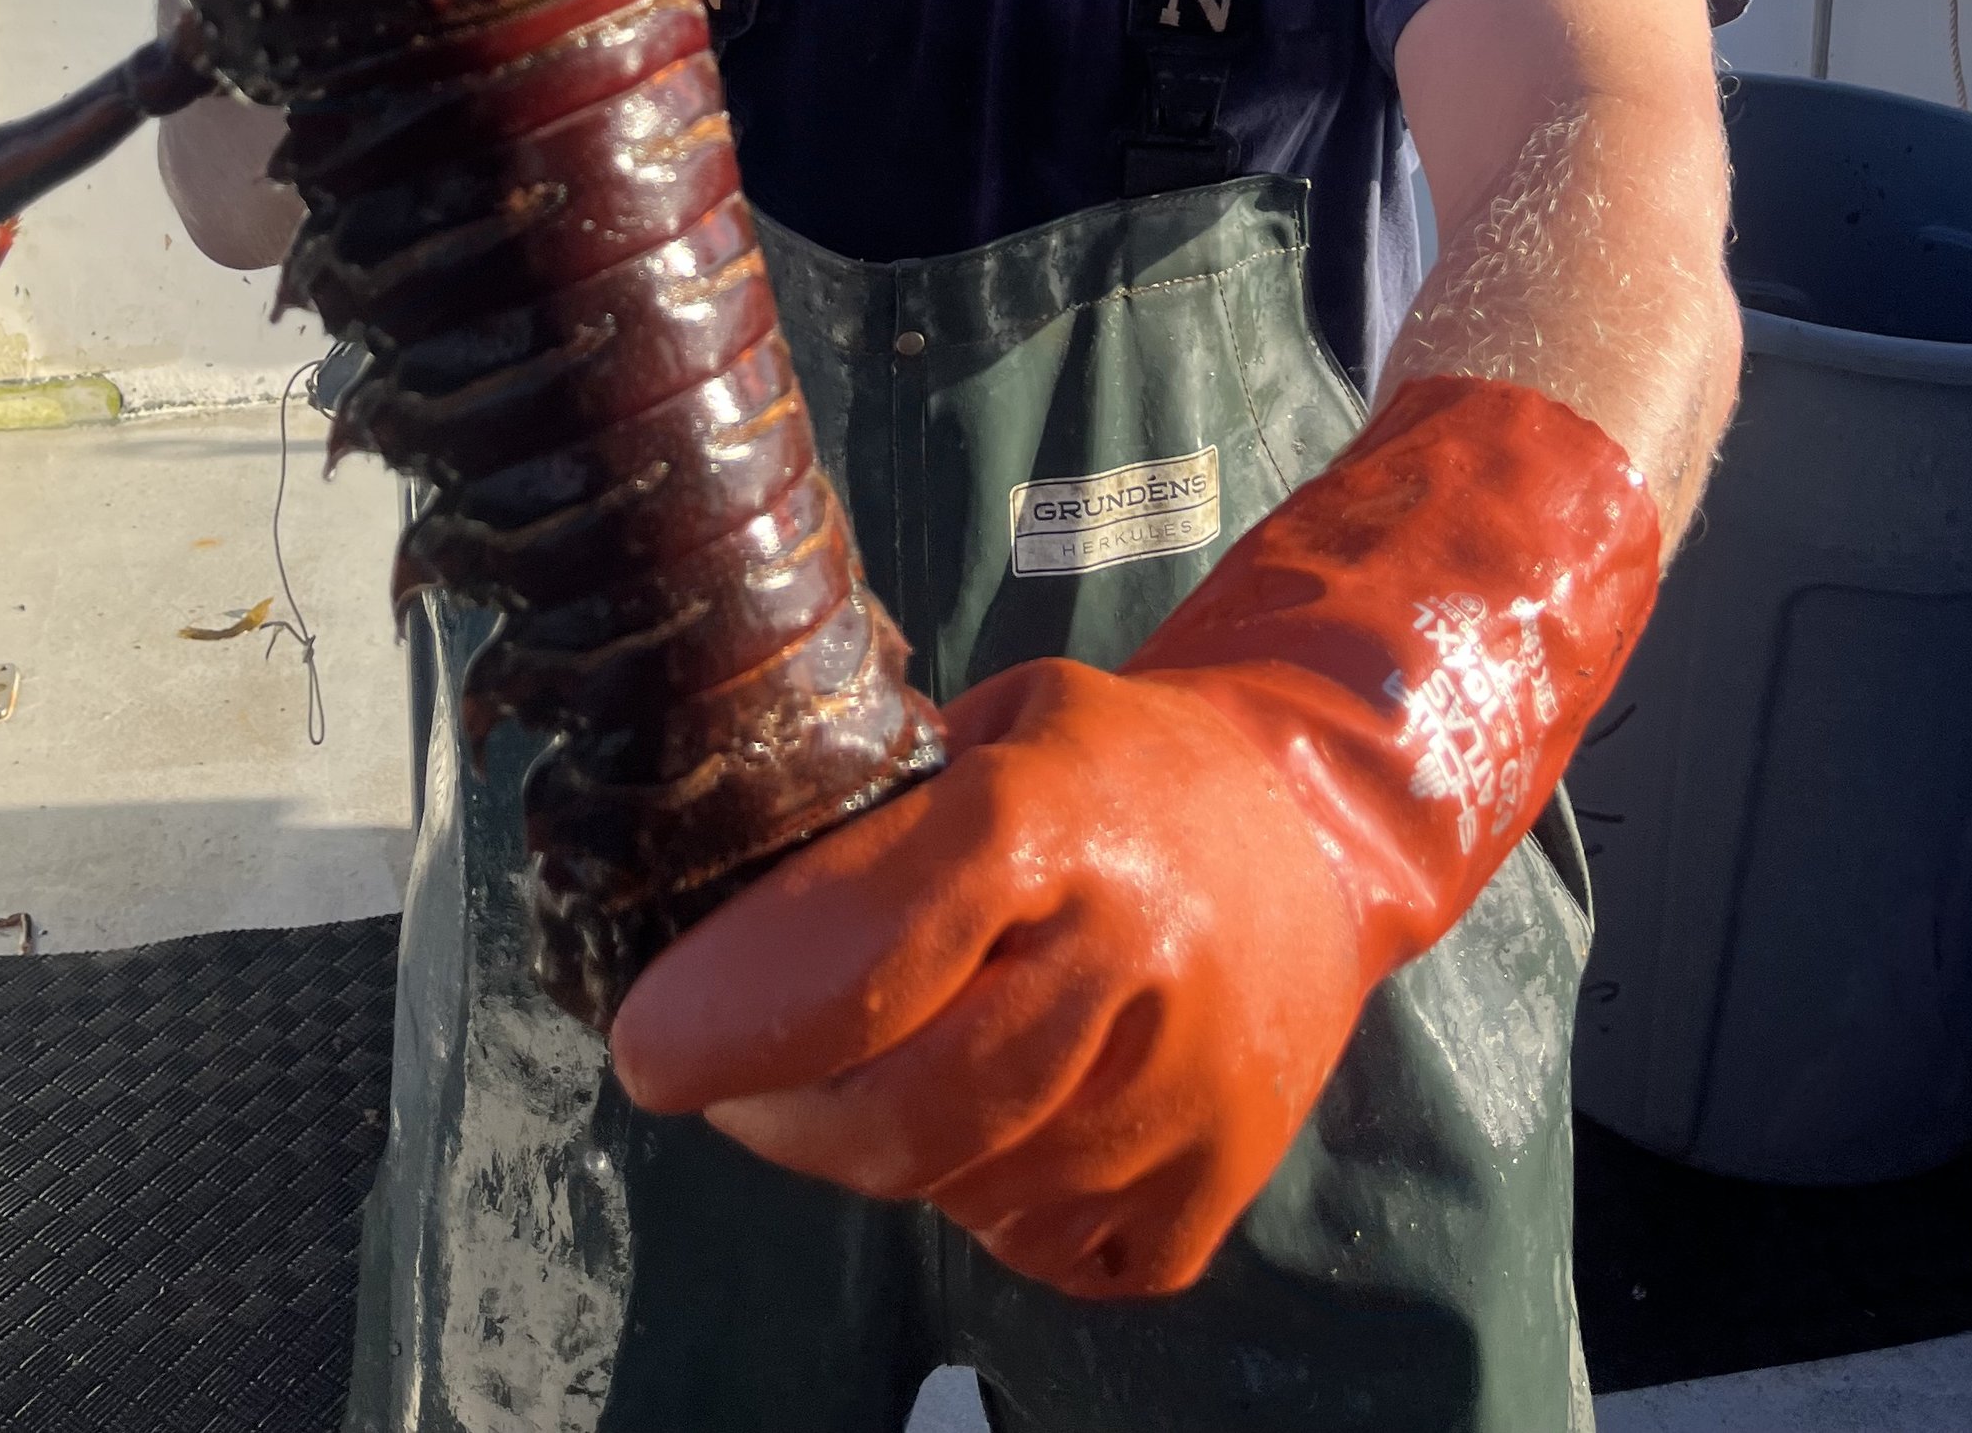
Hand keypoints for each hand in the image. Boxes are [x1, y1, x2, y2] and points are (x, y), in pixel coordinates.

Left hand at [611, 374, 1658, 1299]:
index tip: (650, 1044)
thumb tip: (724, 873)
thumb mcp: (1004, 719)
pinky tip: (990, 1132)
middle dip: (780, 1120)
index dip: (744, 1006)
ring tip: (877, 1079)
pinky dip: (991, 1211)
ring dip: (883, 1158)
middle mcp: (1123, 963)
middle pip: (904, 1112)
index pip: (871, 945)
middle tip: (730, 1090)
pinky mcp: (1218, 1186)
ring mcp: (1181, 1092)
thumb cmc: (1122, 765)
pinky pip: (1050, 1253)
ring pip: (964, 1193)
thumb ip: (887, 800)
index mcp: (1050, 824)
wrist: (1321, 827)